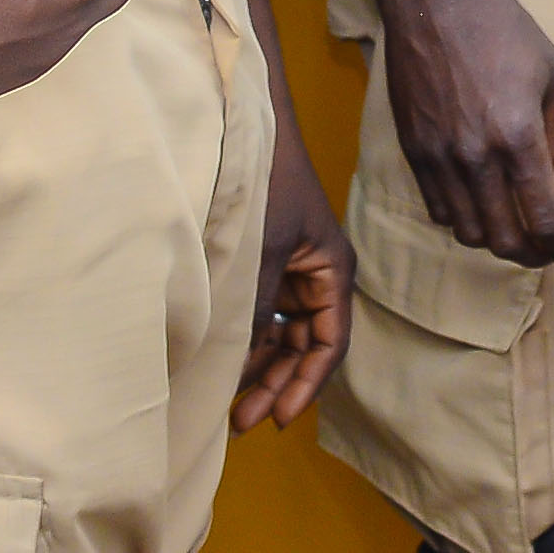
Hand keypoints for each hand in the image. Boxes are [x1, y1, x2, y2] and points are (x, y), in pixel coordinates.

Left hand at [239, 112, 352, 430]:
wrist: (243, 130)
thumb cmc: (264, 185)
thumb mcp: (262, 250)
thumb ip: (254, 306)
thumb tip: (234, 363)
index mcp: (332, 273)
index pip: (328, 344)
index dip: (306, 385)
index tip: (280, 416)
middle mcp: (315, 278)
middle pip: (303, 347)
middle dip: (276, 384)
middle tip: (243, 422)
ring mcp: (289, 273)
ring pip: (280, 336)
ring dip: (259, 368)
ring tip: (229, 406)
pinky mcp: (264, 266)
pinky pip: (261, 316)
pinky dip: (246, 341)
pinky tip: (222, 366)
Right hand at [366, 0, 553, 269]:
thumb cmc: (503, 29)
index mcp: (518, 138)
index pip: (543, 218)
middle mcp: (475, 157)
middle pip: (503, 237)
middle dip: (531, 255)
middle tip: (546, 250)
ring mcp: (438, 156)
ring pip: (467, 230)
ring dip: (495, 241)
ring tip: (514, 233)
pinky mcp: (412, 149)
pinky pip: (436, 208)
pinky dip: (460, 220)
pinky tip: (478, 208)